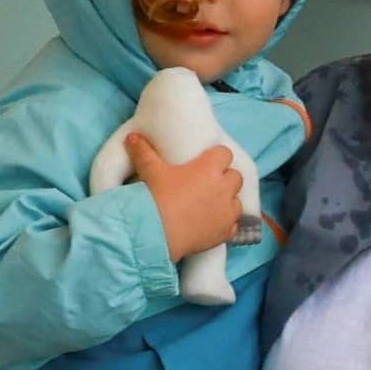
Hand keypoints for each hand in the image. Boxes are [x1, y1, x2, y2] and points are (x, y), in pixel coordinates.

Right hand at [124, 135, 251, 266]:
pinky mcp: (226, 232)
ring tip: (211, 203)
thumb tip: (133, 137)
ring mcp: (228, 212)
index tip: (207, 161)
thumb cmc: (156, 197)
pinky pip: (234, 225)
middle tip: (208, 182)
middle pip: (235, 176)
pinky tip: (213, 223)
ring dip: (227, 200)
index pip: (225, 154)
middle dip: (225, 178)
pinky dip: (226, 223)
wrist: (156, 232)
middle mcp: (224, 188)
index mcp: (209, 169)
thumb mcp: (149, 171)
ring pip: (237, 201)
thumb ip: (143, 152)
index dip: (217, 157)